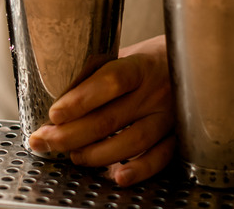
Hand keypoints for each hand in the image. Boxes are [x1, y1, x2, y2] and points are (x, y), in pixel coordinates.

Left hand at [28, 35, 175, 186]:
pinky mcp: (177, 136)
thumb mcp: (120, 56)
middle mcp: (156, 91)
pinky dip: (138, 170)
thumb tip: (54, 101)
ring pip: (133, 141)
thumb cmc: (145, 62)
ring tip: (74, 155)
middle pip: (112, 118)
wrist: (187, 64)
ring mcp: (168, 116)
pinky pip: (159, 158)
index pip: (111, 81)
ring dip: (97, 154)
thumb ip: (93, 76)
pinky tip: (117, 176)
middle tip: (46, 140)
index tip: (54, 114)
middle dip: (72, 134)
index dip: (81, 100)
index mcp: (140, 65)